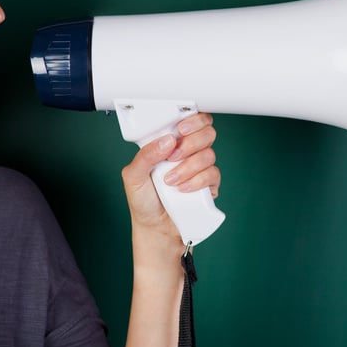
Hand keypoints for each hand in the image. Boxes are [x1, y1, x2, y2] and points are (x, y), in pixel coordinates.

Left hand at [121, 112, 220, 238]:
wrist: (155, 228)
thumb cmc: (144, 200)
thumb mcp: (133, 176)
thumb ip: (145, 155)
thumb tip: (167, 140)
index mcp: (171, 144)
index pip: (191, 120)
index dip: (193, 119)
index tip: (181, 129)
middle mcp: (188, 152)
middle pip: (207, 132)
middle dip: (191, 143)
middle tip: (173, 156)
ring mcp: (200, 168)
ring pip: (209, 154)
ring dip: (188, 167)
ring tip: (171, 181)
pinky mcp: (209, 185)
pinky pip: (213, 174)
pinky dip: (197, 181)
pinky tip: (183, 189)